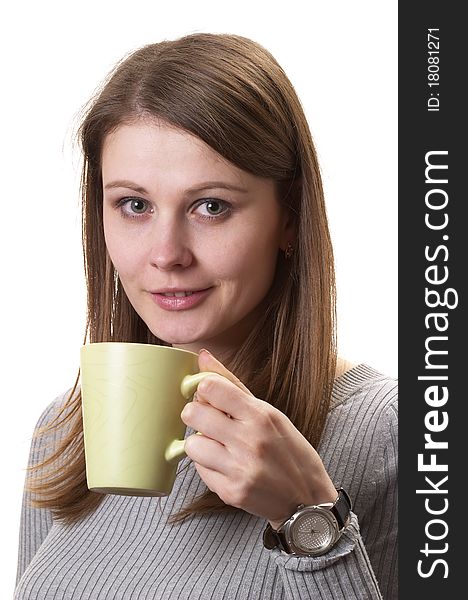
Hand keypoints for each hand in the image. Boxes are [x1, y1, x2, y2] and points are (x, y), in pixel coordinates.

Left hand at [181, 349, 337, 528]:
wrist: (307, 501)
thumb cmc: (289, 450)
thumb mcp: (270, 413)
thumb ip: (232, 384)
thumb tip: (202, 356)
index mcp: (261, 415)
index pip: (210, 387)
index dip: (203, 388)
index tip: (209, 395)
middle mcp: (249, 441)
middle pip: (193, 413)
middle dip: (196, 414)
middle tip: (209, 420)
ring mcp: (239, 469)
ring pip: (191, 444)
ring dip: (200, 442)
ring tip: (218, 445)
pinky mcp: (231, 493)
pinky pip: (199, 470)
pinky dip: (207, 465)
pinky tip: (225, 465)